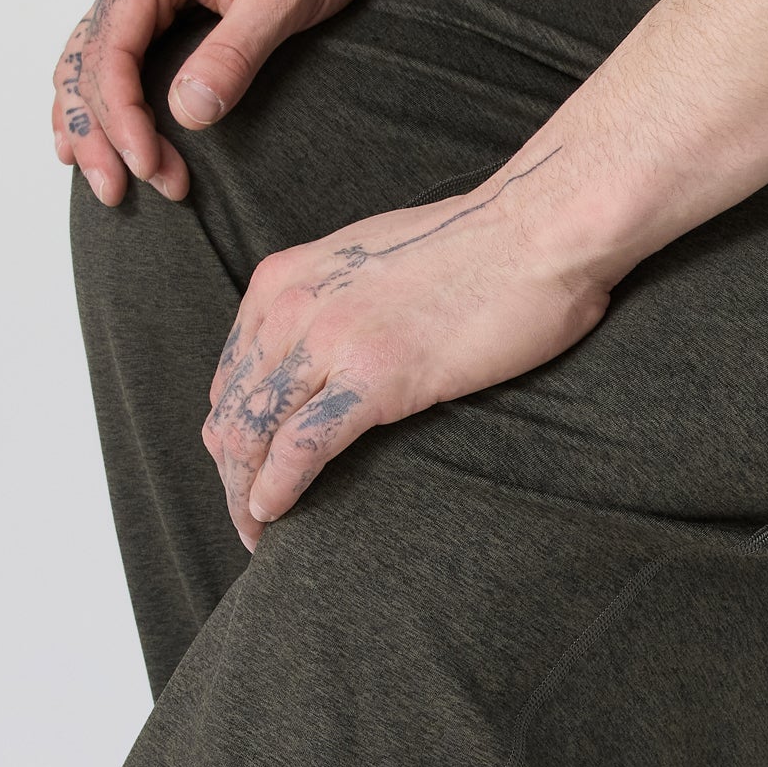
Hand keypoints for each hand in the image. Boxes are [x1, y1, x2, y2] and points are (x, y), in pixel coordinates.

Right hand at [53, 0, 384, 206]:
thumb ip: (235, 52)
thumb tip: (188, 112)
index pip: (109, 50)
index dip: (121, 119)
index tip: (149, 168)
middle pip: (86, 61)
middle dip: (102, 134)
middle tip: (124, 194)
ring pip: (87, 61)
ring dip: (94, 125)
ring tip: (111, 183)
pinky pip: (109, 54)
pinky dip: (102, 101)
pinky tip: (103, 143)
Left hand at [202, 148, 628, 548]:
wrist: (537, 232)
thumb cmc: (475, 248)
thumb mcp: (369, 262)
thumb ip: (331, 303)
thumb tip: (325, 354)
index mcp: (285, 280)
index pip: (230, 377)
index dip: (231, 437)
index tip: (248, 475)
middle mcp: (292, 307)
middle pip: (232, 415)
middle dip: (231, 478)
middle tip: (249, 522)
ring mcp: (331, 342)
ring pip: (254, 436)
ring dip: (245, 496)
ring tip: (260, 534)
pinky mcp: (376, 377)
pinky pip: (302, 448)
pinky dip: (278, 490)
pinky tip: (276, 516)